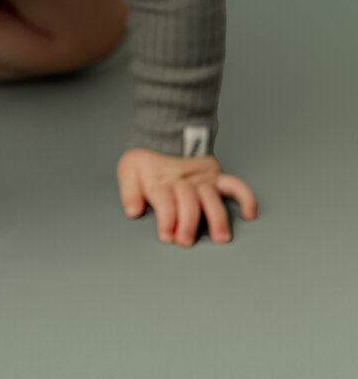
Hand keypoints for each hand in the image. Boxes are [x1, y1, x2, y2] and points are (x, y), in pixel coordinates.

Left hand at [116, 148, 256, 246]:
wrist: (163, 138)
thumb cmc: (146, 162)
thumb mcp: (128, 171)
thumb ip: (129, 192)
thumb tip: (133, 211)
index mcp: (160, 181)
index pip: (165, 201)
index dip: (166, 220)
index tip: (166, 235)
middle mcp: (183, 181)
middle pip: (189, 202)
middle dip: (188, 223)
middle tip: (186, 240)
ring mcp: (202, 180)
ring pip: (212, 199)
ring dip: (217, 217)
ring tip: (220, 237)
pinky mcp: (216, 177)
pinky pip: (235, 185)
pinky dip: (245, 197)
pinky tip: (249, 213)